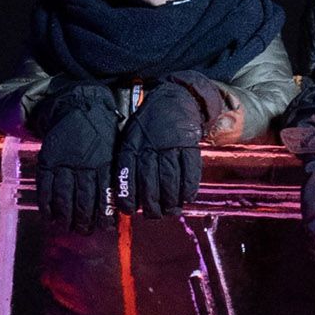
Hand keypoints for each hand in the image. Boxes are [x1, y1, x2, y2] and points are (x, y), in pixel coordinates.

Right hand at [30, 83, 119, 233]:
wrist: (78, 106)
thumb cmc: (101, 130)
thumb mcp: (114, 150)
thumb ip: (114, 173)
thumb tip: (119, 199)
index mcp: (103, 164)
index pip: (103, 197)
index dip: (102, 215)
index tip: (103, 226)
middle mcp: (83, 167)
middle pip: (83, 202)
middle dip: (84, 221)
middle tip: (84, 231)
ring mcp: (63, 164)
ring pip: (63, 198)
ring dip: (65, 217)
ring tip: (67, 227)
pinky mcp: (48, 161)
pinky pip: (45, 187)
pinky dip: (46, 204)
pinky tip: (49, 216)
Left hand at [115, 71, 230, 216]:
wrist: (173, 99)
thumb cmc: (148, 125)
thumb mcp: (130, 138)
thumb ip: (127, 163)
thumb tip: (124, 193)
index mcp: (132, 145)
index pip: (127, 175)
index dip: (128, 196)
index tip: (128, 211)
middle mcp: (150, 146)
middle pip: (150, 182)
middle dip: (152, 204)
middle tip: (154, 215)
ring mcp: (171, 145)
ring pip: (171, 180)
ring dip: (171, 200)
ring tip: (170, 211)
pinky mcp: (189, 145)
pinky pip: (190, 171)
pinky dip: (189, 187)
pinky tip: (187, 197)